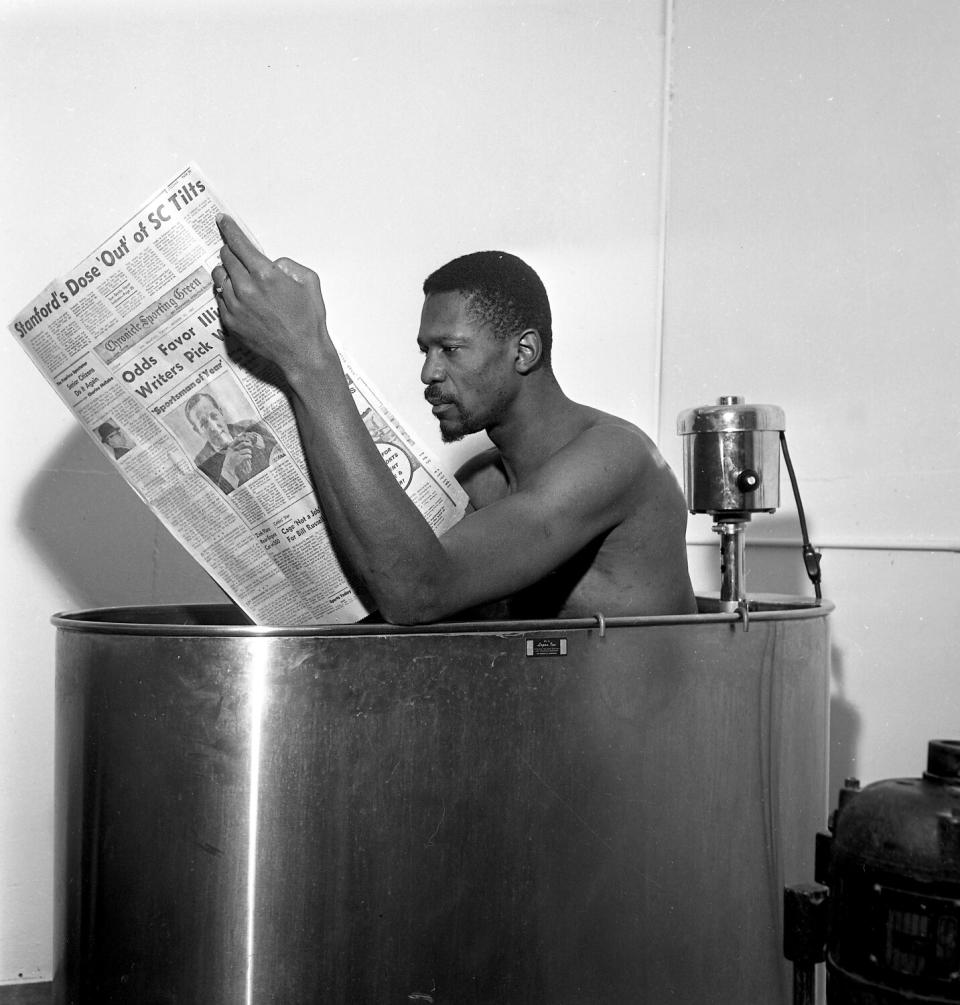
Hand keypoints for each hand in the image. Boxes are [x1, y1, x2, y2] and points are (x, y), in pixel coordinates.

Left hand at [212, 215, 331, 379]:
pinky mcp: (230, 321)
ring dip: (227, 272)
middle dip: (232, 252)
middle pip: (225, 257)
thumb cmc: (308, 320)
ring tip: (241, 279)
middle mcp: (246, 288)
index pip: (238, 243)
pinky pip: (220, 298)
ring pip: (218, 277)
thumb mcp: (309, 281)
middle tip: (240, 256)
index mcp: (265, 274)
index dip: (229, 229)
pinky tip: (243, 299)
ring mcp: (235, 306)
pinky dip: (228, 294)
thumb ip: (288, 264)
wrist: (302, 353)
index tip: (222, 221)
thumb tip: (272, 263)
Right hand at [221, 434, 254, 485]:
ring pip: (247, 450)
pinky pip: (248, 455)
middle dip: (249, 444)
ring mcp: (236, 454)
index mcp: (230, 447)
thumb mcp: (230, 452)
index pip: (237, 439)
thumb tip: (240, 438)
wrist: (228, 468)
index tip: (247, 439)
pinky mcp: (239, 459)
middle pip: (243, 443)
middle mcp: (233, 450)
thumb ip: (235, 446)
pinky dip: (249, 456)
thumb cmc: (230, 460)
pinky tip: (249, 457)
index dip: (243, 438)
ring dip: (249, 452)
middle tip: (251, 446)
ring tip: (249, 454)